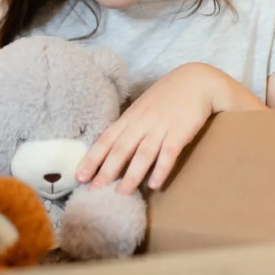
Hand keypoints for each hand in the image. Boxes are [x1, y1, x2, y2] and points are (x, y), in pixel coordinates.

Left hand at [76, 63, 217, 194]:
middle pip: (120, 149)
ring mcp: (160, 127)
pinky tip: (154, 184)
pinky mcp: (180, 131)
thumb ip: (129, 126)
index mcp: (130, 117)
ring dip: (131, 175)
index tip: (79, 176)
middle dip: (105, 171)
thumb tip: (113, 149)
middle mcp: (141, 123)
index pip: (105, 139)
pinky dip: (161, 169)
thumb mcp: (142, 108)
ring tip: (121, 193)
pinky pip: (169, 152)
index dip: (92, 158)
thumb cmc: (166, 97)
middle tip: (93, 191)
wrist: (196, 80)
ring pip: (143, 154)